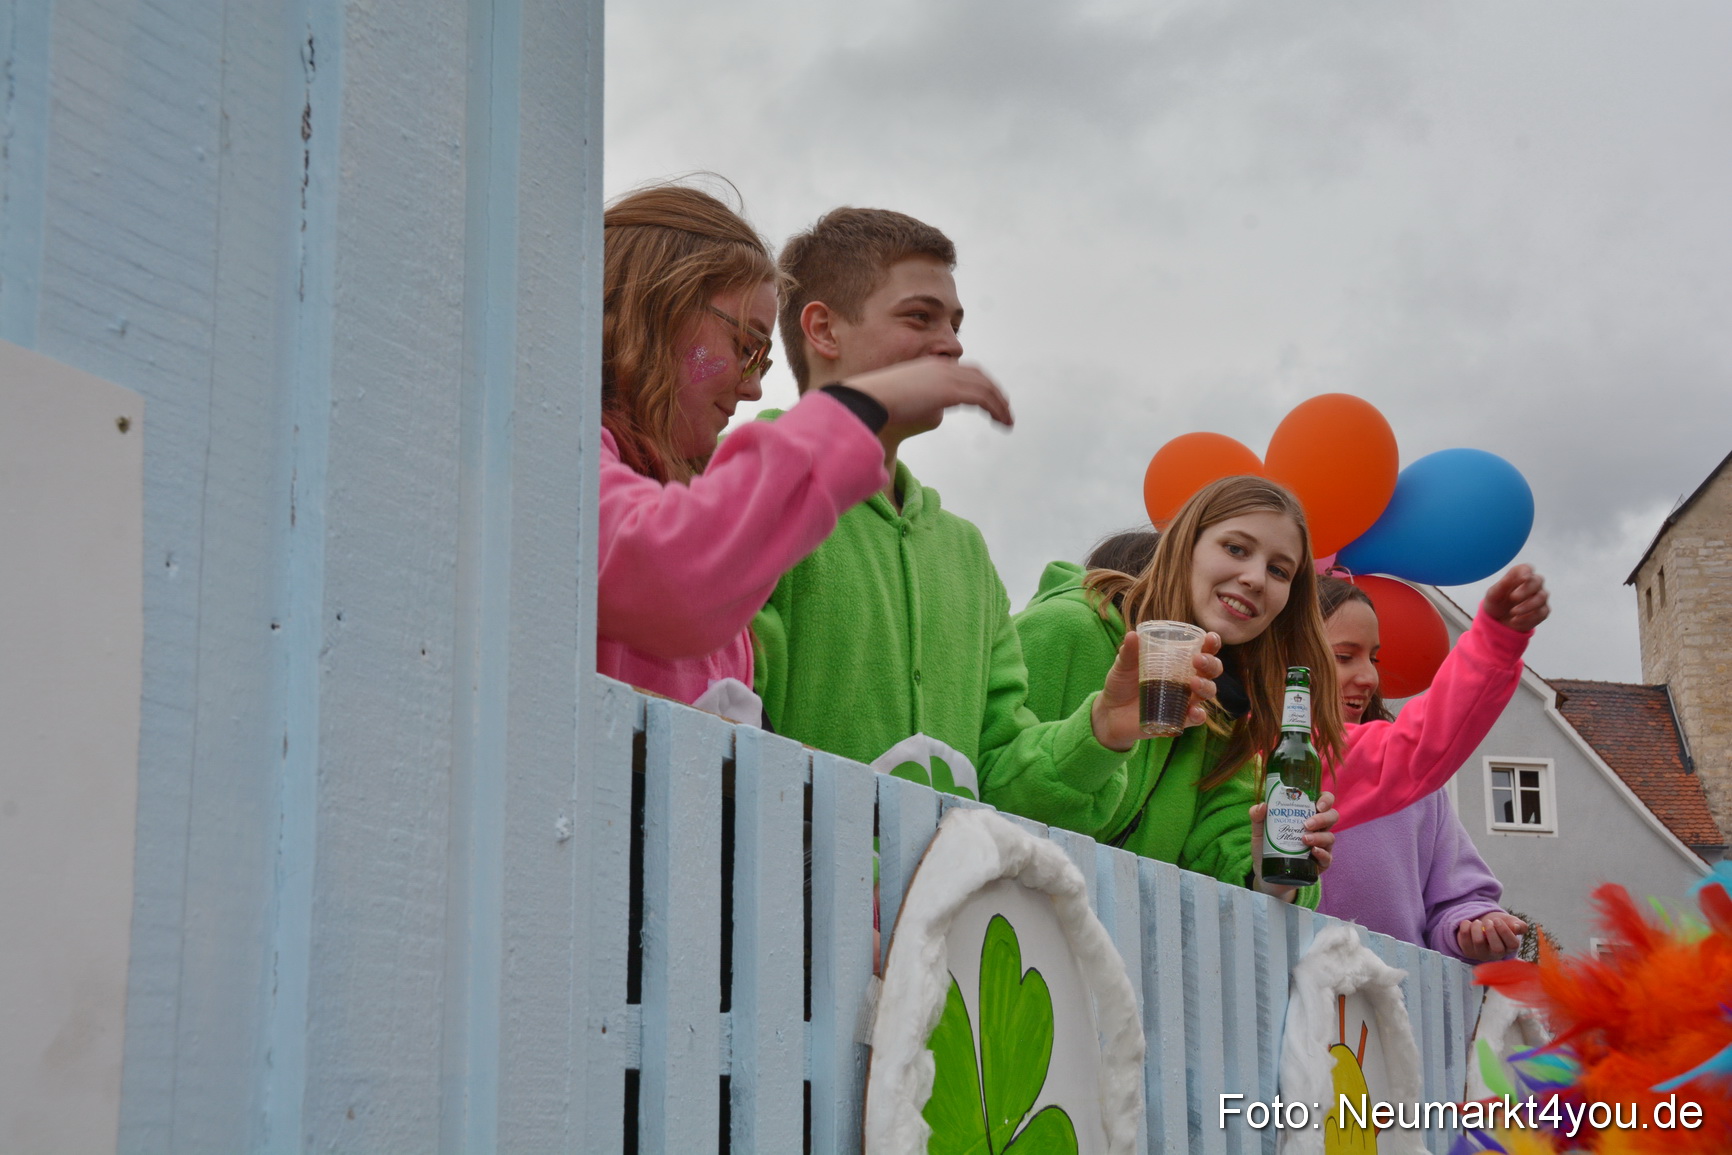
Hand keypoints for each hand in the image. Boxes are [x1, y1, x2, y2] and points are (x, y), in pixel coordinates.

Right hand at [842, 357, 1012, 441]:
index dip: (981, 384)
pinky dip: (996, 409)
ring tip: (1008, 421)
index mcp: (932, 367)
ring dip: (1000, 405)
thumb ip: (928, 406)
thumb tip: (939, 414)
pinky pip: (983, 398)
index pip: (965, 372)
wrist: (871, 401)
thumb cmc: (883, 407)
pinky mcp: (950, 390)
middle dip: (995, 392)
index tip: (989, 399)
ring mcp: (947, 377)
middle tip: (1005, 409)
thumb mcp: (910, 404)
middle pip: (980, 377)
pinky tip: (1002, 422)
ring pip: (985, 388)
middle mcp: (943, 368)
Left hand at [1090, 630, 1222, 752]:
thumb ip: (1129, 652)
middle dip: (1211, 664)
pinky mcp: (1178, 719)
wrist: (1109, 713)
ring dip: (1206, 687)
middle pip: (1210, 671)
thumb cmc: (1122, 684)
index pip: (1201, 650)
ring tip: (1193, 683)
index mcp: (1177, 662)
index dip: (1211, 644)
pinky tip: (1194, 711)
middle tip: (1198, 660)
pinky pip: (1195, 718)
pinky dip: (1199, 715)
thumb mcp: (1123, 666)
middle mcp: (1186, 679)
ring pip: (1207, 692)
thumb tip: (1132, 635)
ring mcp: (1184, 699)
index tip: (1210, 638)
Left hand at [1250, 790, 1337, 900]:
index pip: (1323, 802)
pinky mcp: (1320, 863)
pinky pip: (1328, 857)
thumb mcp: (1260, 832)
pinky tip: (1313, 852)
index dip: (1326, 799)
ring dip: (1319, 837)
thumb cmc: (1267, 849)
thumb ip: (1257, 817)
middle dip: (1322, 818)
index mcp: (1306, 816)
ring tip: (1304, 839)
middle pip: (1332, 817)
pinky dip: (1322, 853)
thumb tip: (1262, 805)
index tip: (1317, 804)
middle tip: (1307, 824)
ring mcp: (1321, 846)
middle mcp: (1317, 829)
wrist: (1267, 874)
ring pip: (1330, 837)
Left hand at [1456, 911, 1526, 960]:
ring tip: (1477, 922)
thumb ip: (1519, 925)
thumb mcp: (1511, 922)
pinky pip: (1464, 940)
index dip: (1505, 931)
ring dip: (1477, 928)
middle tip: (1488, 922)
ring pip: (1479, 943)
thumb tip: (1517, 928)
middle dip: (1491, 931)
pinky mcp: (1468, 951)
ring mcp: (1481, 954)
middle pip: (1497, 949)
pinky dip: (1465, 927)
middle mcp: (1496, 954)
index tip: (1497, 920)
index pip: (1512, 945)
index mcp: (1509, 947)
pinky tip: (1468, 923)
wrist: (1481, 924)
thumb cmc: (1499, 924)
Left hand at [1483, 564, 1549, 632]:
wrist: (1498, 622)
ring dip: (1527, 605)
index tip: (1523, 578)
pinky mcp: (1542, 612)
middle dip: (1526, 589)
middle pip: (1538, 580)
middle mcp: (1532, 584)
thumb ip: (1501, 585)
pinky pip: (1541, 613)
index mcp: (1519, 576)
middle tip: (1513, 597)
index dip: (1526, 571)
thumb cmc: (1495, 603)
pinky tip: (1515, 621)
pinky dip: (1528, 618)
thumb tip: (1510, 577)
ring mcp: (1539, 598)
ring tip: (1513, 612)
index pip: (1527, 568)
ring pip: (1542, 597)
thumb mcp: (1493, 595)